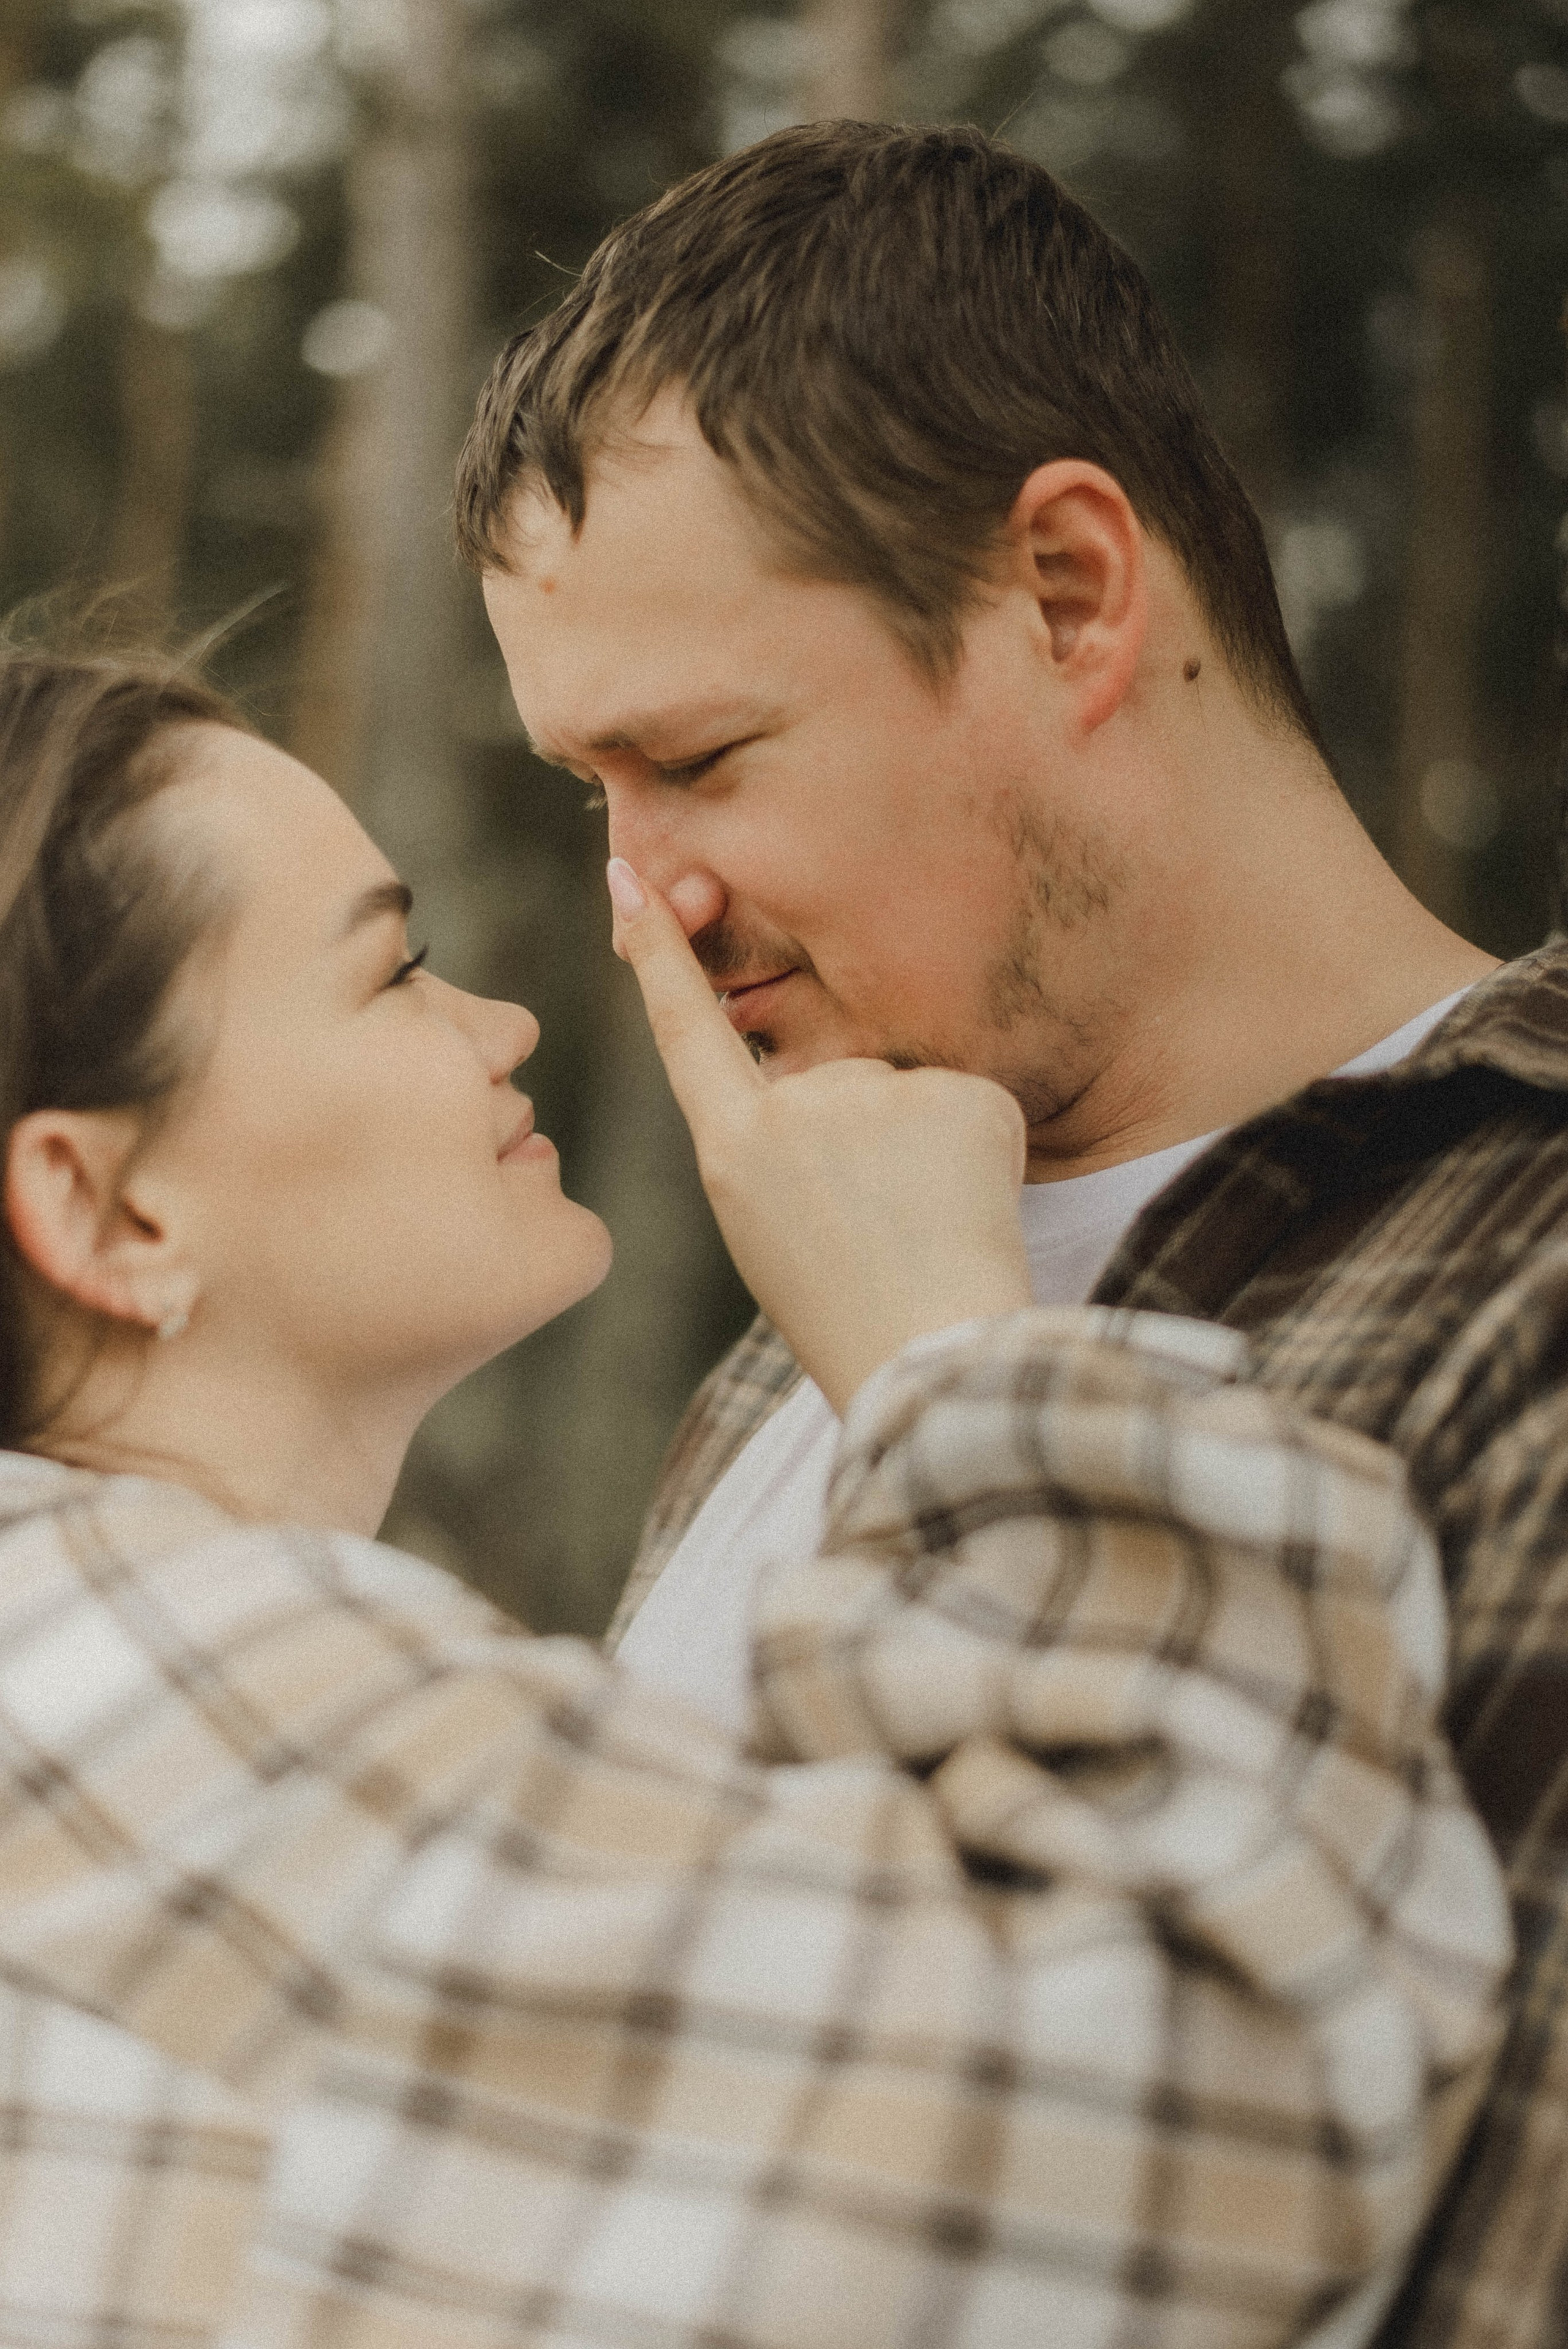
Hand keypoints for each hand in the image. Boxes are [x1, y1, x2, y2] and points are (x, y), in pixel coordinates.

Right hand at [608, 858, 1031, 1415]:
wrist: (933, 1361)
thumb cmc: (846, 1312)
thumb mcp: (765, 1227)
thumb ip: (769, 1141)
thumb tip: (814, 1084)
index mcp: (734, 1148)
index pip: (685, 1029)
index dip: (658, 951)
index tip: (628, 871)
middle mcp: (796, 1108)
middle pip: (836, 1081)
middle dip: (869, 1140)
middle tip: (884, 1231)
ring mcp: (879, 1096)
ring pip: (907, 1097)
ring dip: (925, 1149)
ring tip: (925, 1229)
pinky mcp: (963, 1096)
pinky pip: (971, 1106)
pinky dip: (981, 1151)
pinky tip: (971, 1209)